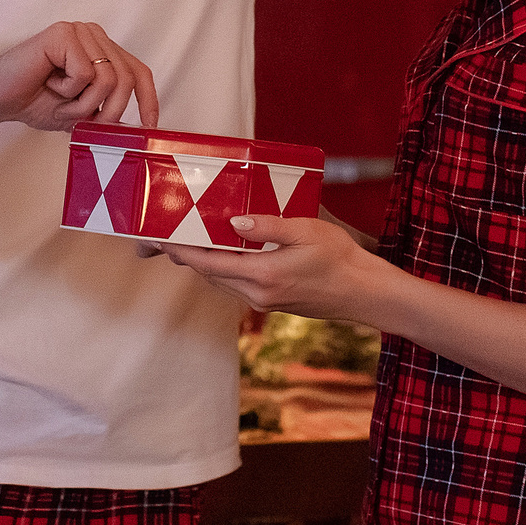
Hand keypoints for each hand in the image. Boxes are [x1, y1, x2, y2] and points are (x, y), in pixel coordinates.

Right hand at [0, 20, 158, 132]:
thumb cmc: (34, 101)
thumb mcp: (82, 113)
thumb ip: (107, 114)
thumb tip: (138, 128)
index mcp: (102, 49)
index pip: (138, 71)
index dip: (148, 100)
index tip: (150, 127)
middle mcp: (94, 35)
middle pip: (127, 78)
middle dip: (108, 111)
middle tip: (82, 122)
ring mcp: (78, 31)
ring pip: (108, 79)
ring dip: (83, 104)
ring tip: (60, 102)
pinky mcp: (62, 34)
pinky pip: (85, 74)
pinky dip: (69, 91)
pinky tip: (49, 85)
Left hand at [162, 215, 375, 317]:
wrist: (364, 292)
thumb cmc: (340, 258)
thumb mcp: (305, 231)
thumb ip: (268, 226)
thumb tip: (234, 221)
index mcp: (262, 275)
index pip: (208, 265)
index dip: (182, 251)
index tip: (161, 237)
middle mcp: (257, 294)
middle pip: (209, 275)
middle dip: (187, 255)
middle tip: (170, 232)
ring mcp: (263, 302)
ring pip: (221, 282)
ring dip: (205, 263)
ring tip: (191, 238)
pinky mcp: (271, 303)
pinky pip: (236, 285)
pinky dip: (224, 269)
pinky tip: (225, 251)